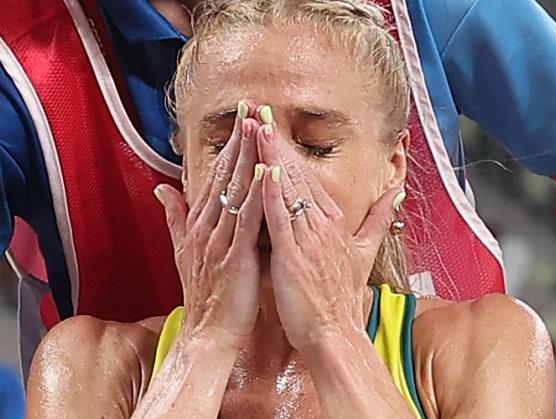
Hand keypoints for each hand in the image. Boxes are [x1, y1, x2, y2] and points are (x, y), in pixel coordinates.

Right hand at [155, 102, 263, 349]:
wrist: (208, 333)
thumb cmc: (206, 294)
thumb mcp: (184, 251)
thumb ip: (174, 217)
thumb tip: (161, 189)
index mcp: (200, 222)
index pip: (216, 175)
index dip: (229, 145)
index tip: (240, 117)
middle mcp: (207, 225)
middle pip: (224, 174)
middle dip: (238, 138)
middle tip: (249, 105)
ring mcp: (220, 239)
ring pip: (235, 189)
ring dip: (247, 155)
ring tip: (257, 124)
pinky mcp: (235, 256)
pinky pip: (246, 219)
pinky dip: (255, 193)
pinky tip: (265, 169)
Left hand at [256, 120, 401, 350]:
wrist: (335, 333)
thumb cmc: (340, 295)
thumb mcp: (365, 252)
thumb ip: (379, 219)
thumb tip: (398, 192)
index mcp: (334, 220)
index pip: (308, 176)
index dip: (289, 148)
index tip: (272, 123)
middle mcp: (323, 222)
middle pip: (297, 173)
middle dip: (276, 139)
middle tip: (258, 107)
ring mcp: (310, 237)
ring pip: (288, 188)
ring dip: (271, 155)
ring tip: (257, 124)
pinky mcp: (295, 254)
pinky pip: (281, 217)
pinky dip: (272, 192)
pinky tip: (263, 168)